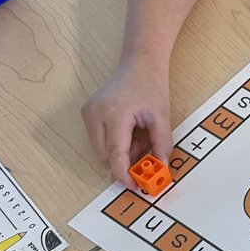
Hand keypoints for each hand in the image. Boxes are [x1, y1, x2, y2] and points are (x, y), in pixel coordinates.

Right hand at [82, 59, 171, 186]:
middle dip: (125, 161)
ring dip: (120, 152)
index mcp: (114, 114)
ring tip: (138, 135)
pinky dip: (115, 143)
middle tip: (145, 151)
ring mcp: (88, 113)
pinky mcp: (87, 114)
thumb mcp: (161, 118)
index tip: (134, 186)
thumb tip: (160, 170)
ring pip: (101, 150)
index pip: (115, 153)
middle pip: (105, 155)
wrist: (139, 64)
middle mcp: (95, 114)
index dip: (123, 174)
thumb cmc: (151, 87)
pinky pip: (99, 140)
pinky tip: (129, 130)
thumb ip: (161, 146)